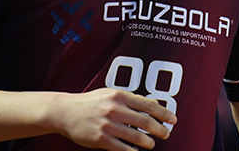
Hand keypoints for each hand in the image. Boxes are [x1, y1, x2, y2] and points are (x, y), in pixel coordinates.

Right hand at [53, 88, 175, 150]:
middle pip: (146, 121)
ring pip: (136, 136)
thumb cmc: (91, 102)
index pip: (149, 105)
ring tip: (151, 144)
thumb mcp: (111, 94)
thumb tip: (153, 104)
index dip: (164, 113)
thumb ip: (131, 99)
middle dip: (160, 129)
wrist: (65, 112)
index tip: (173, 119)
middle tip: (166, 133)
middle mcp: (115, 109)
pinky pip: (122, 148)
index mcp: (120, 96)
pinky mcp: (100, 139)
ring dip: (148, 142)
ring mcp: (108, 124)